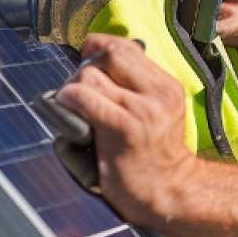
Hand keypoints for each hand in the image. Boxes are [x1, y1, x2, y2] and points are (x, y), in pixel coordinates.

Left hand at [54, 34, 197, 226]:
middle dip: (85, 66)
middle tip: (80, 88)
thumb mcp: (158, 112)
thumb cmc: (154, 156)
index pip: (126, 46)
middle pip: (108, 55)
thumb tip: (97, 63)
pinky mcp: (122, 128)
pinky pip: (84, 99)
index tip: (89, 59)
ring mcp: (141, 110)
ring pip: (90, 76)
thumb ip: (136, 88)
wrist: (169, 190)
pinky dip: (68, 99)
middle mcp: (157, 93)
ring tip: (75, 107)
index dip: (99, 46)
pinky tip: (69, 109)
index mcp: (166, 86)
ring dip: (72, 88)